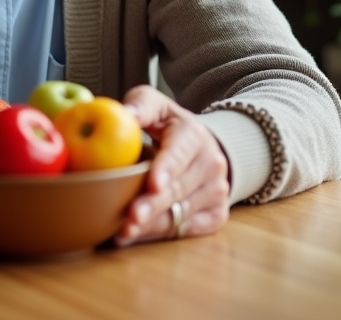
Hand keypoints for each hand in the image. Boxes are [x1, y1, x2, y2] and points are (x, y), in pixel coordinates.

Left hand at [115, 85, 229, 244]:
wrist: (204, 147)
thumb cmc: (171, 127)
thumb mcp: (157, 107)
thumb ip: (140, 105)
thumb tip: (124, 114)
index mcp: (195, 135)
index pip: (180, 153)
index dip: (167, 169)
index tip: (153, 183)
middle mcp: (211, 163)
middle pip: (180, 189)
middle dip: (154, 205)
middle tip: (130, 218)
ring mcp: (217, 191)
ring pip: (181, 214)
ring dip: (152, 226)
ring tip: (123, 231)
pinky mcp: (216, 214)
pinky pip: (186, 230)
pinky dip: (159, 235)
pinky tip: (136, 236)